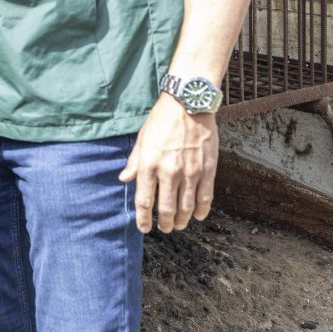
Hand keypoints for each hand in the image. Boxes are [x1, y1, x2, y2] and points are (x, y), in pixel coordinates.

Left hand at [118, 93, 217, 233]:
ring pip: (186, 207)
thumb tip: (124, 179)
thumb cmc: (162, 119)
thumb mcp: (143, 138)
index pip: (145, 200)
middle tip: (165, 228)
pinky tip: (197, 215)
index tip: (144, 228)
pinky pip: (205, 196)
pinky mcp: (208, 168)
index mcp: (150, 164)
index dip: (143, 219)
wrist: (188, 103)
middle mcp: (169, 171)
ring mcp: (191, 171)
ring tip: (179, 224)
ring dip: (182, 220)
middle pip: (167, 209)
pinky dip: (201, 210)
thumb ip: (134, 162)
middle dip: (165, 223)